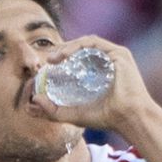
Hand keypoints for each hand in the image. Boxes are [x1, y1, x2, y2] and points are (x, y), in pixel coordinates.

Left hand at [33, 35, 156, 141]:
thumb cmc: (107, 118)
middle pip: (80, 50)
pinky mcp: (119, 53)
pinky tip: (65, 55)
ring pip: (85, 44)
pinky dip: (77, 46)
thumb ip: (53, 110)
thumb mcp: (74, 115)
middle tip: (46, 61)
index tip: (46, 67)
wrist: (129, 118)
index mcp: (100, 73)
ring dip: (67, 47)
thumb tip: (33, 101)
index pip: (78, 60)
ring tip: (52, 58)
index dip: (61, 60)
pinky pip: (94, 43)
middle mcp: (108, 62)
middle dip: (61, 51)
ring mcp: (114, 56)